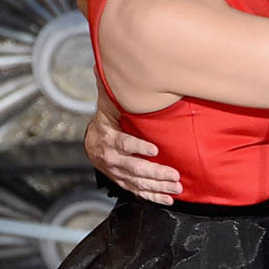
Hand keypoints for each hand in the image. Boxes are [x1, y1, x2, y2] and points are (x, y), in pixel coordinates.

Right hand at [84, 85, 181, 204]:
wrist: (92, 143)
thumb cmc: (109, 122)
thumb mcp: (111, 108)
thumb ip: (119, 95)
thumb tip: (112, 70)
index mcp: (109, 138)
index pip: (124, 143)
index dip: (138, 147)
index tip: (154, 149)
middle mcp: (111, 158)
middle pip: (134, 167)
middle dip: (156, 172)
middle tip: (174, 175)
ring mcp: (117, 172)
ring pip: (138, 182)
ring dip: (158, 186)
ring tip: (176, 187)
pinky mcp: (122, 182)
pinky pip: (137, 192)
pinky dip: (153, 196)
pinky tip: (167, 198)